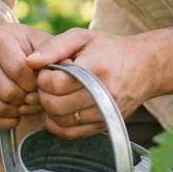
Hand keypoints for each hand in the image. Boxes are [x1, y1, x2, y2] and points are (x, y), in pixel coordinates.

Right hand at [0, 22, 45, 128]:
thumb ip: (52, 51)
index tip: (43, 84)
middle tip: (37, 97)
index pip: (20, 70)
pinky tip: (16, 113)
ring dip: (19, 111)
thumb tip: (67, 69)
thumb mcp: (37, 39)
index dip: (36, 83)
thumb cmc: (21, 45)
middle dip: (28, 99)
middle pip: (9, 92)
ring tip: (27, 104)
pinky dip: (7, 122)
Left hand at [26, 29, 151, 139]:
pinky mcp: (104, 126)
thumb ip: (53, 47)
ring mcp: (104, 113)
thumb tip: (29, 61)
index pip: (55, 83)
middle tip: (47, 83)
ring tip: (55, 94)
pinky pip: (71, 134)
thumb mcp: (81, 37)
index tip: (46, 70)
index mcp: (95, 69)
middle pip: (56, 105)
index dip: (43, 77)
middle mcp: (102, 94)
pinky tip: (58, 111)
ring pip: (61, 121)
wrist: (143, 67)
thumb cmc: (108, 49)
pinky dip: (58, 125)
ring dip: (50, 109)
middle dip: (43, 94)